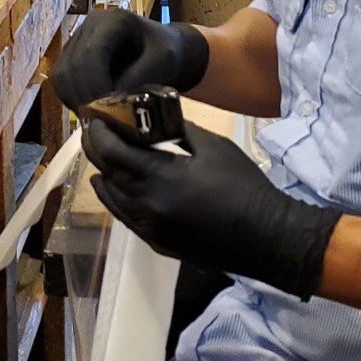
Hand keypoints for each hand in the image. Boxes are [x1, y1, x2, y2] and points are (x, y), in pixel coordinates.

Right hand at [50, 8, 208, 109]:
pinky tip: (94, 112)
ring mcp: (75, 44)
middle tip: (102, 121)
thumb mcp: (164, 61)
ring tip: (98, 118)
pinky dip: (74, 101)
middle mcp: (86, 28)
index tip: (109, 109)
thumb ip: (139, 79)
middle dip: (85, 97)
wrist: (163, 50)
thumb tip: (111, 102)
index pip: (90, 53)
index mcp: (111, 21)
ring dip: (76, 101)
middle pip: (69, 67)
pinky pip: (62, 85)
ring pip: (61, 78)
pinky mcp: (71, 60)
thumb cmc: (167, 52)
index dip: (95, 84)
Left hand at [80, 119, 340, 299]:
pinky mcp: (157, 244)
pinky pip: (125, 218)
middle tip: (96, 131)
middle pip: (107, 175)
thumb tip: (156, 117)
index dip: (99, 133)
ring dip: (104, 176)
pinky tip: (114, 188)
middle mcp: (146, 207)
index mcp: (160, 179)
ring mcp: (150, 230)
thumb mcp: (214, 147)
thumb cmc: (244, 187)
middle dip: (97, 151)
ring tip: (102, 157)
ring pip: (111, 200)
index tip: (95, 116)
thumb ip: (179, 131)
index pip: (112, 153)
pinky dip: (116, 199)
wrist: (266, 237)